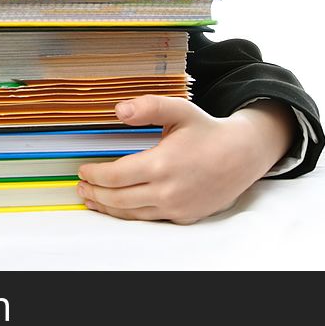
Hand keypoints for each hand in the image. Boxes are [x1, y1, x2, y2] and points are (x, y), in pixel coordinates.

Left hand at [77, 96, 294, 223]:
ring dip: (107, 207)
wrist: (243, 155)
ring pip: (132, 214)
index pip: (115, 176)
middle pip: (118, 199)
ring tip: (92, 198)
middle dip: (95, 194)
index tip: (83, 170)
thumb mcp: (179, 110)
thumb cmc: (208, 131)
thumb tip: (119, 109)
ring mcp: (177, 207)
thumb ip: (148, 107)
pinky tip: (120, 207)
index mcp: (162, 165)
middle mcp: (168, 191)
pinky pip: (150, 219)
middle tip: (81, 186)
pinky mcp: (184, 216)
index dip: (94, 175)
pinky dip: (130, 214)